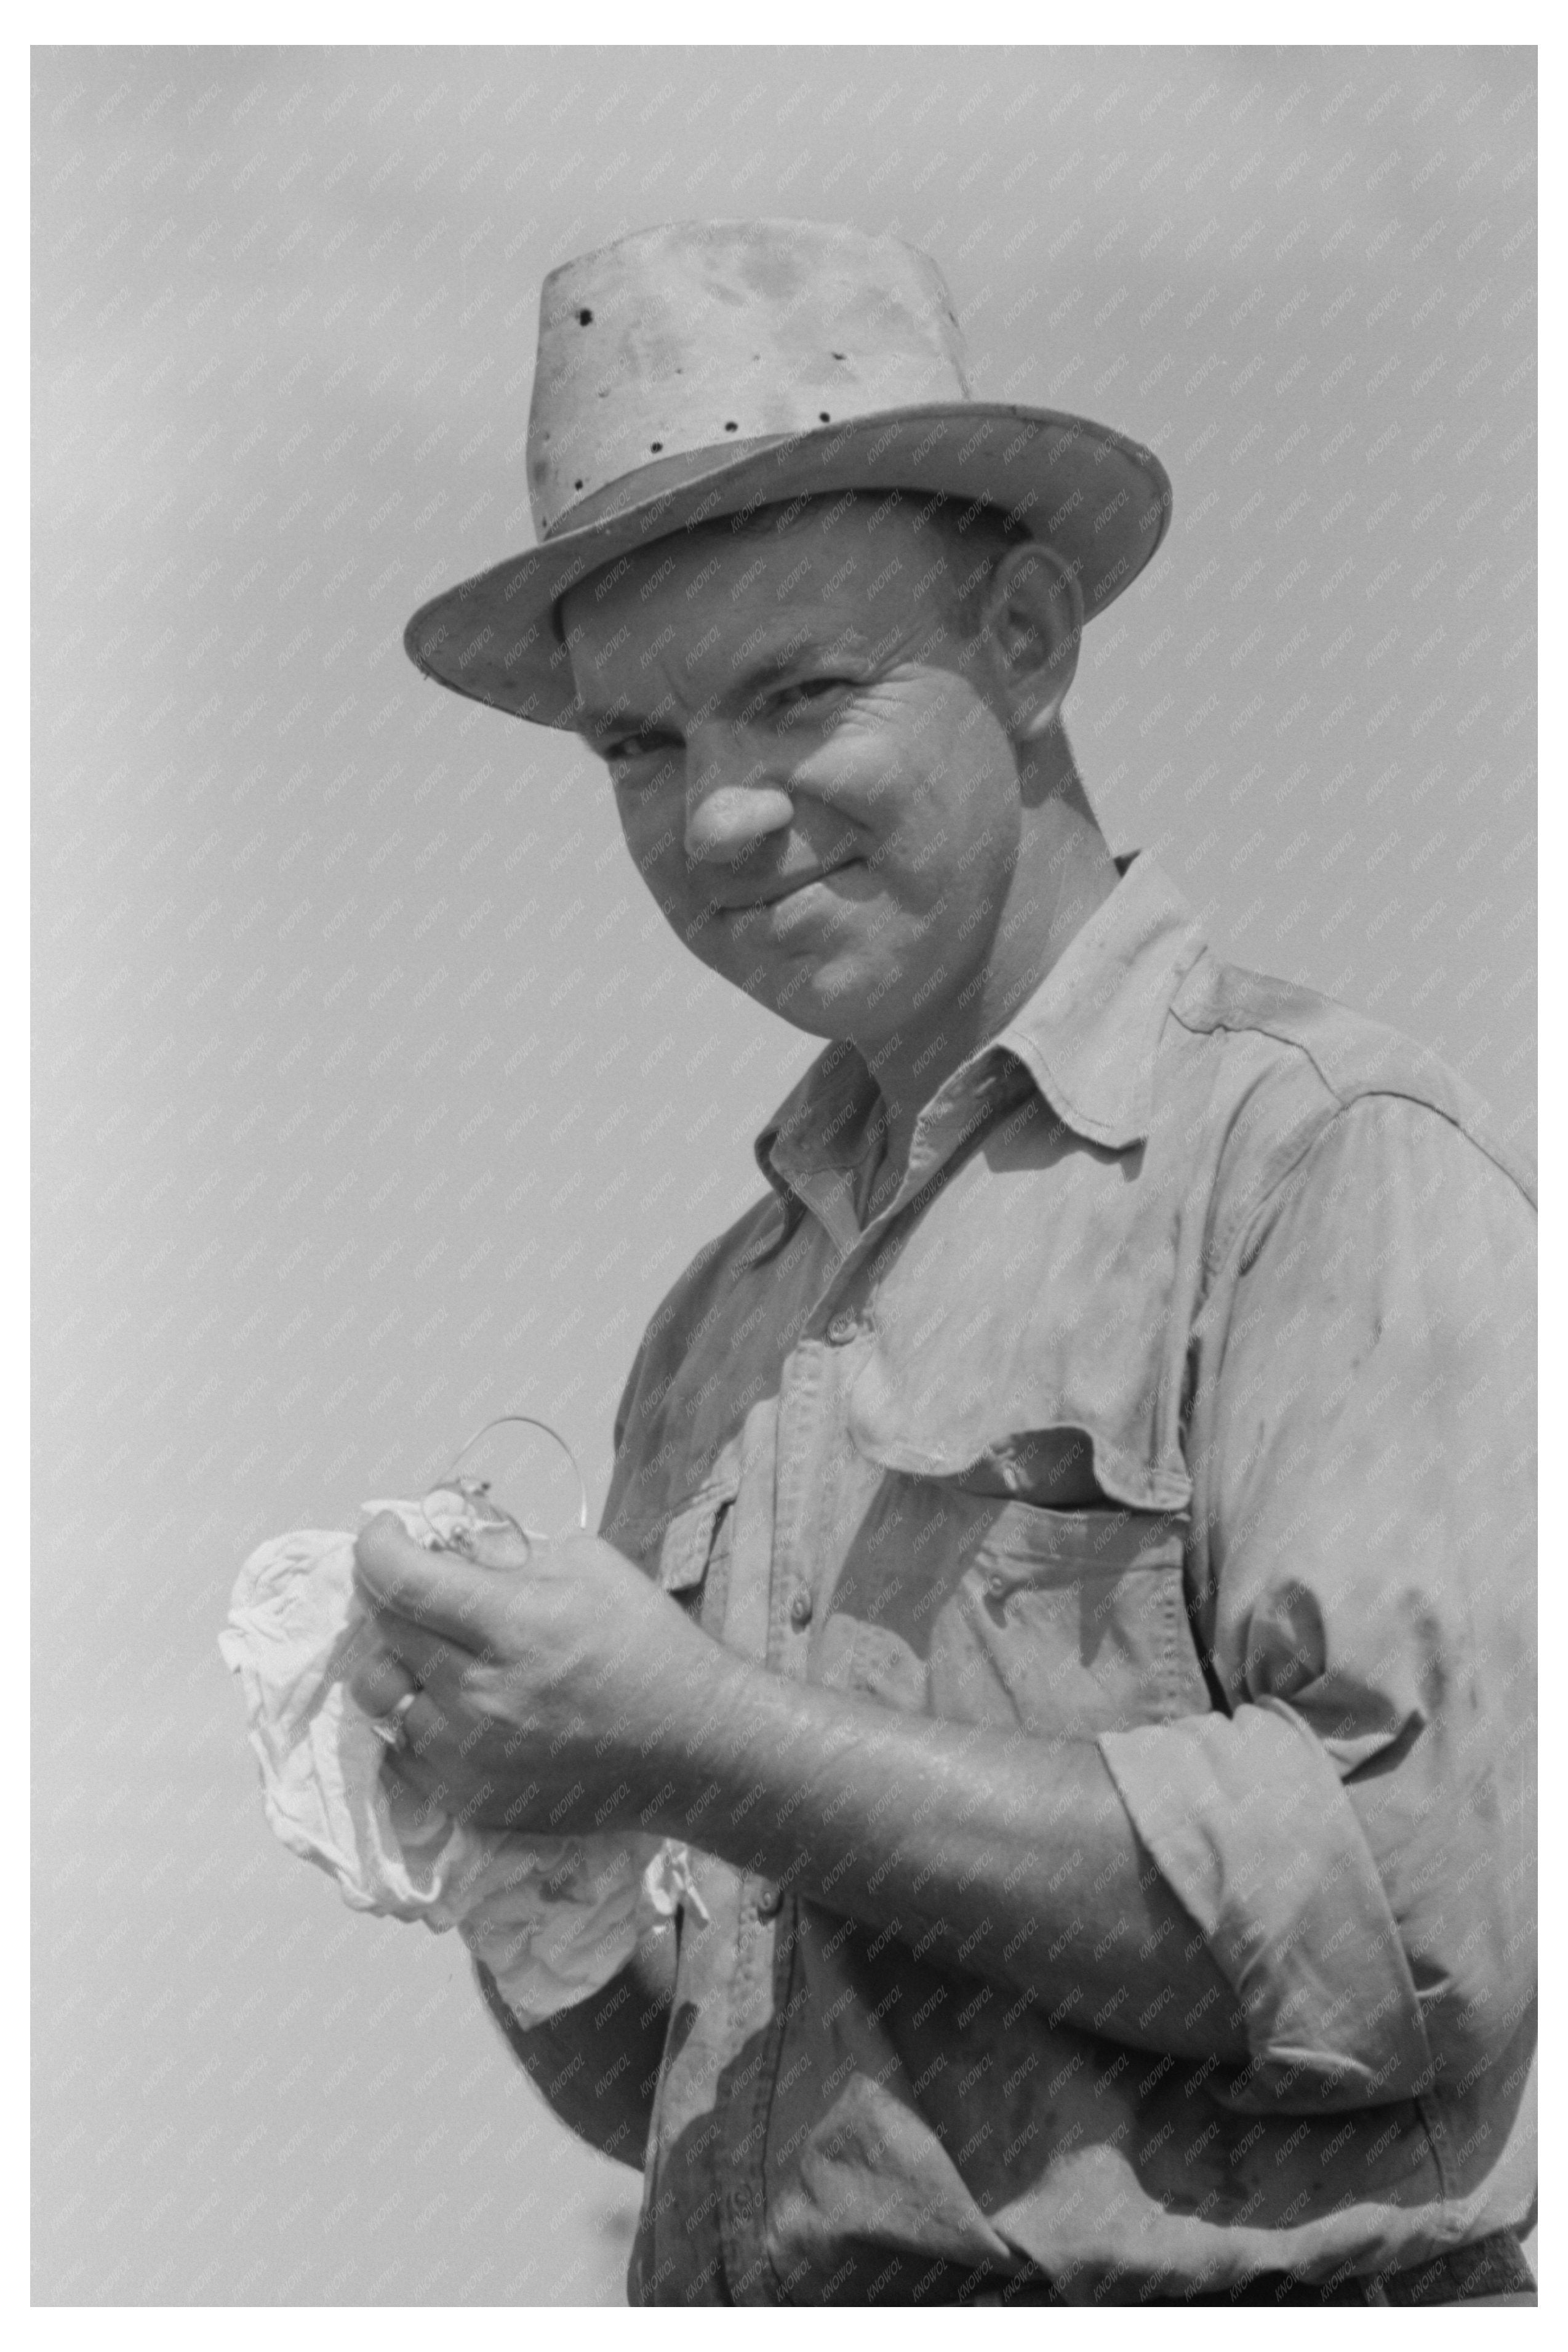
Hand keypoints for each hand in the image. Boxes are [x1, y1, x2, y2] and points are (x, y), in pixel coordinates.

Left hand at [347, 1512, 724, 1836]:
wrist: (691, 1746)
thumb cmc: (647, 1643)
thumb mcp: (588, 1564)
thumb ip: (511, 1552)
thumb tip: (453, 1548)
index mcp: (513, 1626)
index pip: (401, 1580)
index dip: (377, 1546)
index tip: (387, 1533)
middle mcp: (478, 1695)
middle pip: (383, 1633)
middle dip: (390, 1595)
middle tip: (417, 1585)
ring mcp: (468, 1756)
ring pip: (382, 1696)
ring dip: (397, 1661)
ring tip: (432, 1650)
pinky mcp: (469, 1799)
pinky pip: (400, 1752)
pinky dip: (413, 1717)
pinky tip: (447, 1701)